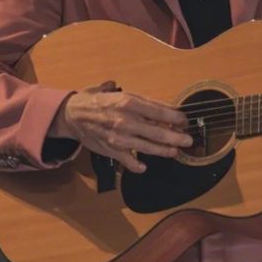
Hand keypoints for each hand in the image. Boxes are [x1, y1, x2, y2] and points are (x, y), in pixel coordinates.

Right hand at [53, 81, 191, 172]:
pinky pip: (128, 161)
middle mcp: (125, 120)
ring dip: (164, 151)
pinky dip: (137, 165)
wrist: (73, 114)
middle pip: (157, 132)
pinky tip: (144, 167)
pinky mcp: (112, 150)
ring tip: (174, 152)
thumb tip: (168, 109)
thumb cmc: (100, 101)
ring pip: (147, 147)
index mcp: (129, 103)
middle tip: (188, 141)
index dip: (175, 118)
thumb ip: (144, 101)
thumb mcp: (122, 94)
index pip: (159, 112)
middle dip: (176, 137)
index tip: (185, 121)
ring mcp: (119, 137)